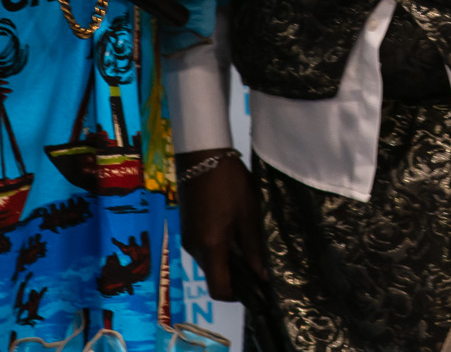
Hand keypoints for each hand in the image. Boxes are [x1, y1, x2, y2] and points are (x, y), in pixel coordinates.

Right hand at [177, 150, 269, 301]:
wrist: (202, 154)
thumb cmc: (230, 183)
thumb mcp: (248, 214)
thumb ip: (254, 247)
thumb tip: (263, 276)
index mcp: (210, 247)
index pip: (218, 289)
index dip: (237, 296)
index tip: (256, 288)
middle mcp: (194, 248)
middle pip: (214, 275)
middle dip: (235, 276)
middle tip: (258, 264)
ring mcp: (188, 237)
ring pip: (209, 261)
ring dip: (228, 259)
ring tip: (249, 244)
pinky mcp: (187, 227)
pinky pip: (204, 247)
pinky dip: (219, 247)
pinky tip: (235, 231)